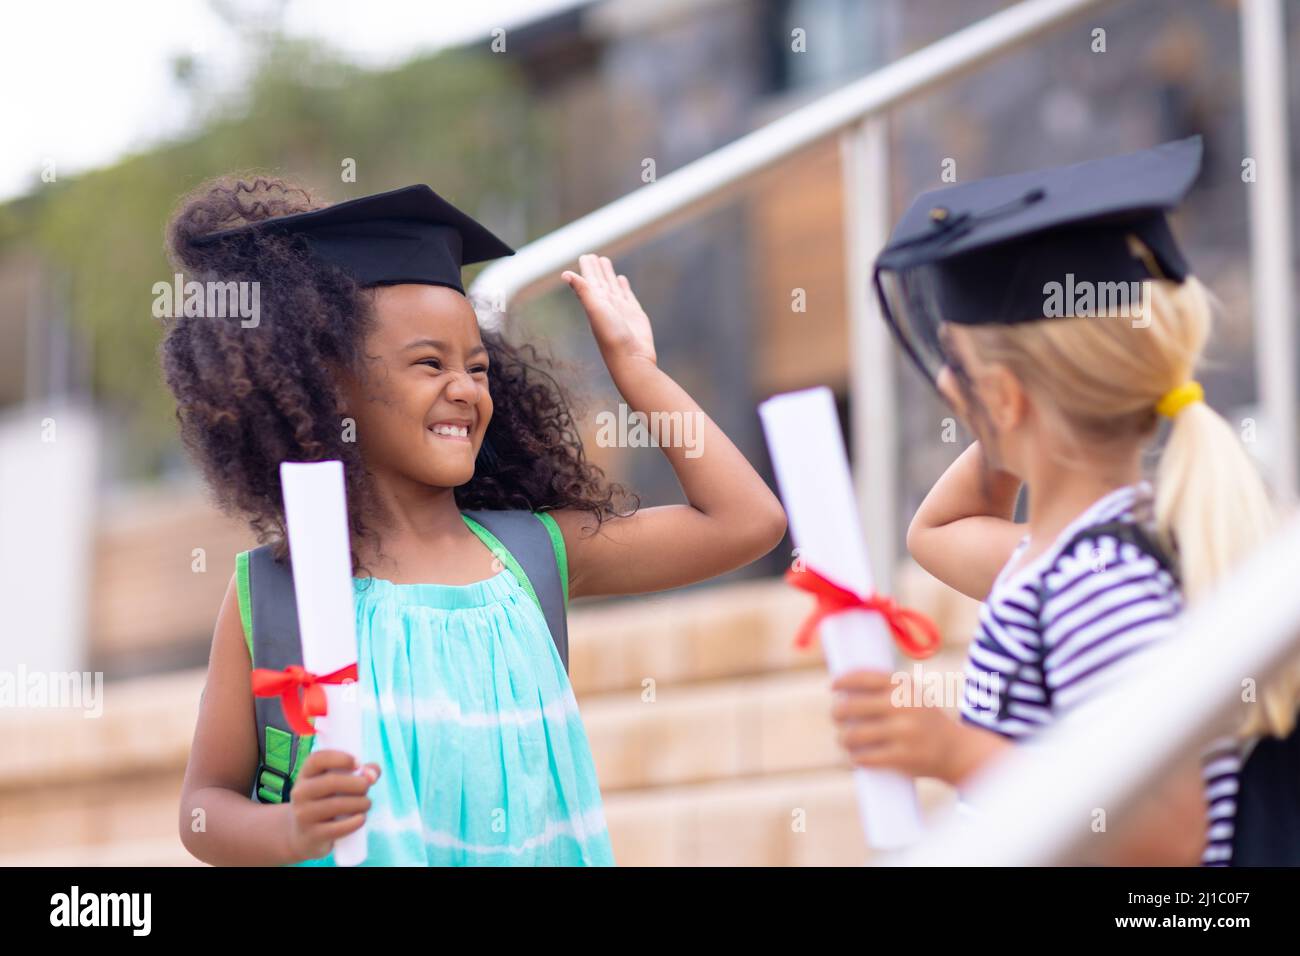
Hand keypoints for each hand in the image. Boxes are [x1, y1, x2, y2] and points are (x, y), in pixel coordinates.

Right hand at [285, 748, 380, 861]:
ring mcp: (303, 814)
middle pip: (331, 782)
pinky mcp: (312, 835)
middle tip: (367, 788)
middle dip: (358, 784)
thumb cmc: (326, 801)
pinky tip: (361, 818)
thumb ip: (360, 773)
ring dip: (360, 803)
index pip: (317, 759)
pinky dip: (355, 822)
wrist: (303, 835)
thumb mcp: (336, 784)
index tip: (358, 763)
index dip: (340, 758)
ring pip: (336, 805)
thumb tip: (373, 774)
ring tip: (366, 804)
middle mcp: (300, 792)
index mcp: (306, 774)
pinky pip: (337, 828)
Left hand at [562, 253, 656, 369]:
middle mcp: (607, 305)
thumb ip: (583, 291)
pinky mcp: (635, 314)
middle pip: (600, 281)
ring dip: (609, 274)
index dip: (587, 268)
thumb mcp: (595, 310)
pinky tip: (622, 279)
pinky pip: (627, 295)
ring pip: (613, 286)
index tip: (585, 256)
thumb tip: (565, 273)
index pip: (589, 280)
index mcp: (595, 302)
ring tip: (605, 261)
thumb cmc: (611, 337)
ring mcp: (621, 309)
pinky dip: (624, 286)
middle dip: (596, 268)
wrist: (631, 358)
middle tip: (593, 255)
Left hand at [830, 669, 966, 781]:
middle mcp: (903, 706)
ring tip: (844, 739)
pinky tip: (856, 756)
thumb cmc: (926, 721)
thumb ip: (885, 690)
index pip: (864, 678)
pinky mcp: (902, 757)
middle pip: (852, 707)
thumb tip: (844, 690)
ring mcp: (903, 732)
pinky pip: (866, 757)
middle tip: (837, 718)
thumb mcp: (913, 696)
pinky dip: (856, 757)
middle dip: (837, 713)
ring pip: (854, 735)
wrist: (957, 751)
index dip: (844, 681)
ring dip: (843, 738)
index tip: (833, 687)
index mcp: (904, 687)